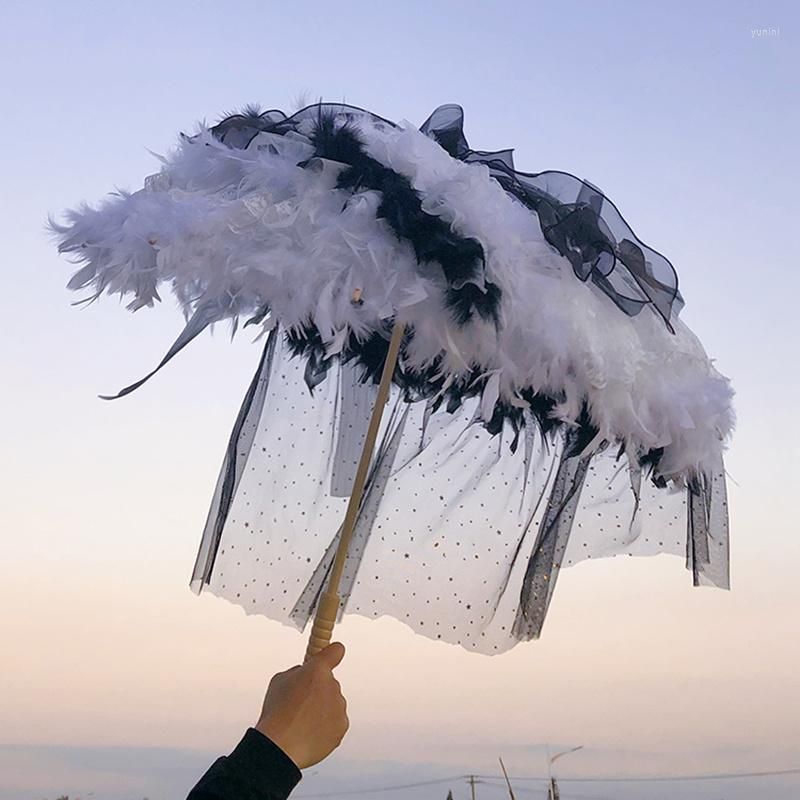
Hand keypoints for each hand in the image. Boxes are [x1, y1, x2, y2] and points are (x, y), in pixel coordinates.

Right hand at [255, 642, 348, 768]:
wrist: (281, 746)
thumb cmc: (277, 713)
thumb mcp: (280, 680)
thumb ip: (297, 673)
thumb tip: (304, 674)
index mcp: (318, 670)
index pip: (336, 651)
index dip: (332, 654)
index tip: (331, 655)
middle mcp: (333, 685)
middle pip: (329, 683)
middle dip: (318, 690)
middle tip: (300, 704)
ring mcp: (339, 707)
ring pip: (332, 703)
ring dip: (322, 709)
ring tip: (301, 722)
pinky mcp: (342, 726)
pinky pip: (335, 722)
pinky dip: (326, 727)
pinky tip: (309, 733)